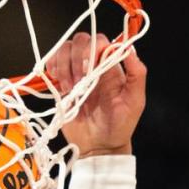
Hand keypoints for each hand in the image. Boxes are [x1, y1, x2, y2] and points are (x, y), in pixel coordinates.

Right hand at [46, 33, 146, 156]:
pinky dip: (52, 68)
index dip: (93, 48)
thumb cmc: (120, 126)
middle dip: (76, 57)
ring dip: (64, 65)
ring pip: (64, 49)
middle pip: (81, 40)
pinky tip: (60, 83)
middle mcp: (93, 66)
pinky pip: (52, 65)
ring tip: (70, 87)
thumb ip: (137, 74)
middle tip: (80, 80)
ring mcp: (75, 74)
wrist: (98, 147)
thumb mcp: (135, 101)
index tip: (89, 67)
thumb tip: (130, 49)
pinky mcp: (61, 85)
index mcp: (111, 67)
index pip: (100, 41)